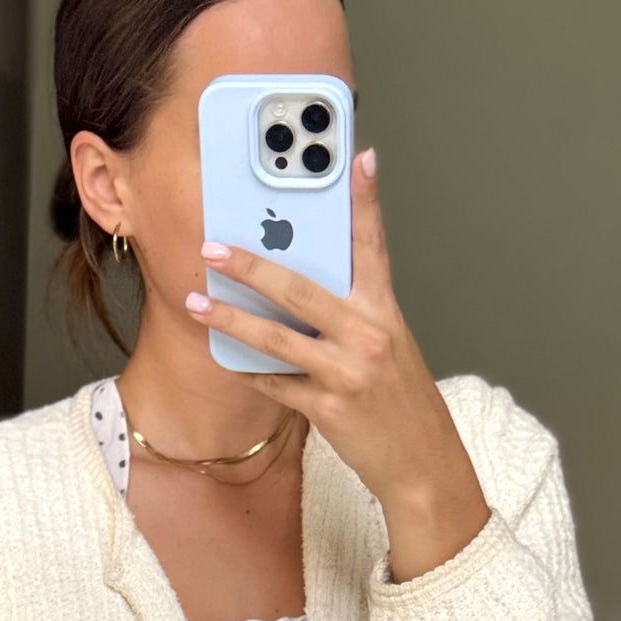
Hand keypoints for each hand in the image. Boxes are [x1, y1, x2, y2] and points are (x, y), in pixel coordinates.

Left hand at [185, 149, 491, 576]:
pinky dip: (252, 372)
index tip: (356, 158)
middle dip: (253, 265)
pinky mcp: (330, 409)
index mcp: (385, 311)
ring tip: (196, 302)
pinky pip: (279, 384)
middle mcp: (369, 335)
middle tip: (215, 247)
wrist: (423, 463)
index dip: (366, 201)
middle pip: (301, 288)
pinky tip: (229, 359)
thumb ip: (351, 314)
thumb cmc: (401, 402)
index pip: (373, 245)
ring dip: (231, 319)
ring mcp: (348, 372)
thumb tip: (301, 291)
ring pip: (278, 338)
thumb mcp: (388, 347)